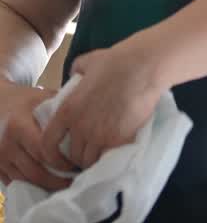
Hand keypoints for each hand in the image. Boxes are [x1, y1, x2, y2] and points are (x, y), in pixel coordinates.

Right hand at [0, 79, 73, 189]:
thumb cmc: (23, 100)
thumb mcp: (41, 97)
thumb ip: (61, 107)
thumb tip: (88, 118)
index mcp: (18, 126)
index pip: (43, 151)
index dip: (61, 162)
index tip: (76, 165)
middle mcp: (7, 144)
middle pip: (35, 171)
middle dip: (57, 180)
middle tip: (74, 181)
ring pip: (25, 181)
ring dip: (45, 186)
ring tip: (64, 185)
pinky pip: (14, 183)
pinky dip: (31, 186)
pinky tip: (46, 185)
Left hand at [41, 44, 164, 172]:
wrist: (143, 68)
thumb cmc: (116, 62)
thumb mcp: (86, 62)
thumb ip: (74, 72)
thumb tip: (74, 78)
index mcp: (67, 110)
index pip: (48, 143)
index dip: (52, 154)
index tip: (61, 156)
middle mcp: (80, 127)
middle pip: (74, 155)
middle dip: (79, 156)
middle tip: (88, 152)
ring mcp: (100, 135)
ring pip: (91, 160)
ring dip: (95, 159)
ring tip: (102, 154)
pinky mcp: (119, 140)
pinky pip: (109, 158)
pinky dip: (110, 158)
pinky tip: (114, 152)